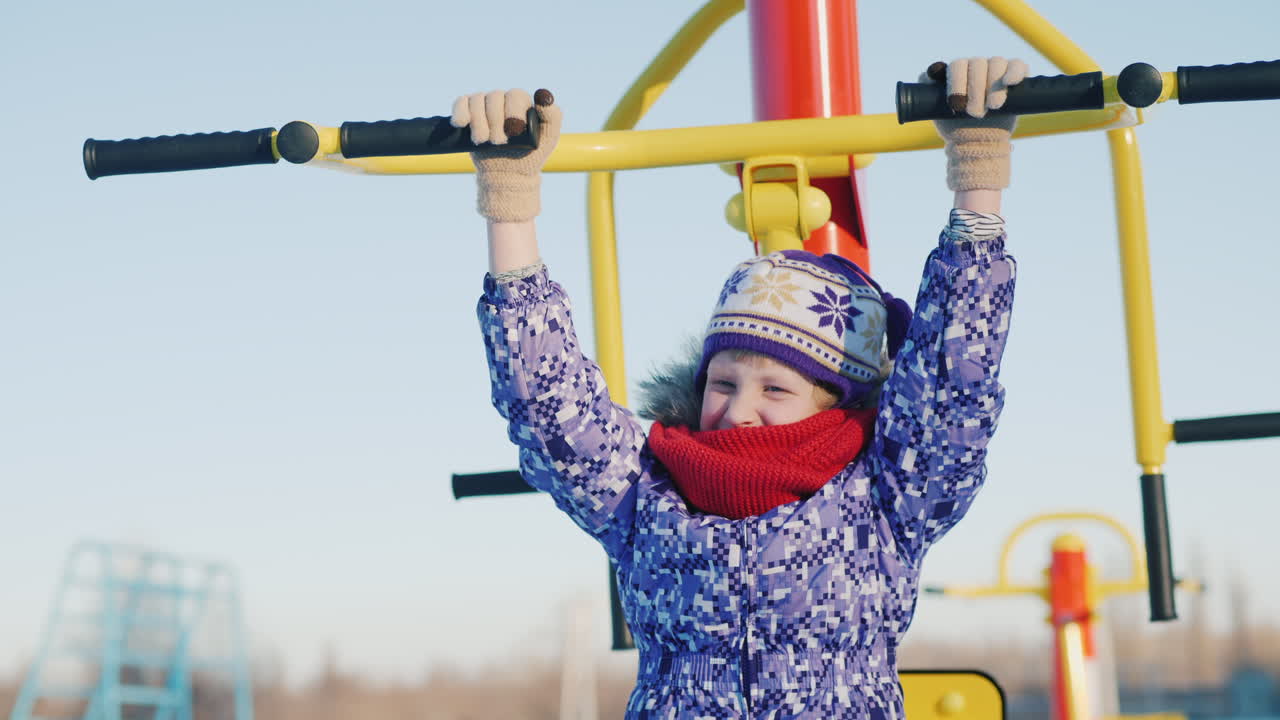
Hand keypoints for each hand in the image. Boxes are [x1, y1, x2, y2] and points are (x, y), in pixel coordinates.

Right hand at [450, 88, 561, 222]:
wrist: (508, 174)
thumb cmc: (530, 156)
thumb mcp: (548, 139)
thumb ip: (552, 117)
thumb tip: (542, 95)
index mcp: (522, 102)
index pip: (514, 95)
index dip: (512, 112)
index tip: (513, 133)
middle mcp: (503, 100)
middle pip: (494, 97)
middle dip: (494, 121)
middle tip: (498, 143)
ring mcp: (484, 106)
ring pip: (476, 100)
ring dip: (478, 122)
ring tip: (483, 141)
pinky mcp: (468, 113)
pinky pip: (461, 102)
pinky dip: (460, 112)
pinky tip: (461, 124)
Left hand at [921, 58, 1026, 190]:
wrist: (977, 143)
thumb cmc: (955, 126)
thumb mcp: (937, 110)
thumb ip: (929, 91)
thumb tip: (926, 74)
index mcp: (958, 71)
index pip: (958, 65)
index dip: (957, 82)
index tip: (956, 104)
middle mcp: (977, 66)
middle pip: (978, 64)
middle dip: (975, 89)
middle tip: (974, 113)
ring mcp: (996, 71)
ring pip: (997, 63)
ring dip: (994, 86)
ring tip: (991, 107)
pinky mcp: (1015, 78)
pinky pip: (1018, 65)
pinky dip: (1015, 71)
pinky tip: (1009, 82)